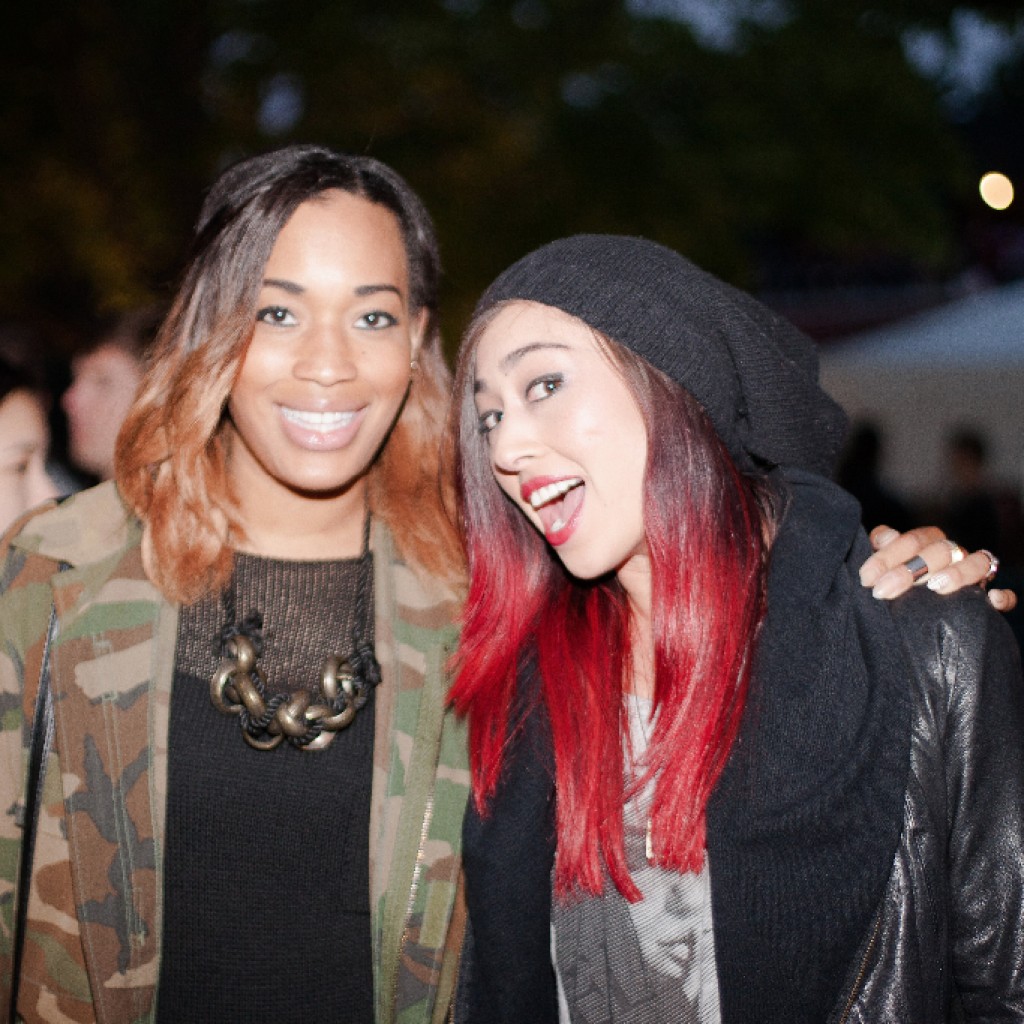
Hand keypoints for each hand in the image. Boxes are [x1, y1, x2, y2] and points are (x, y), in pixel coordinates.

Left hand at [860, 525, 1016, 610]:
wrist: (917, 627)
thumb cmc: (894, 589)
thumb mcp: (883, 570)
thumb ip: (881, 551)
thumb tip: (883, 536)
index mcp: (927, 544)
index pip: (912, 540)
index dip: (887, 556)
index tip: (866, 578)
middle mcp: (952, 555)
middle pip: (941, 549)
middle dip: (909, 570)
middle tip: (882, 591)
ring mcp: (973, 575)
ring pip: (979, 562)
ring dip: (958, 572)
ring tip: (934, 587)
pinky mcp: (989, 600)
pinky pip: (1004, 595)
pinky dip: (1001, 596)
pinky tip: (989, 601)